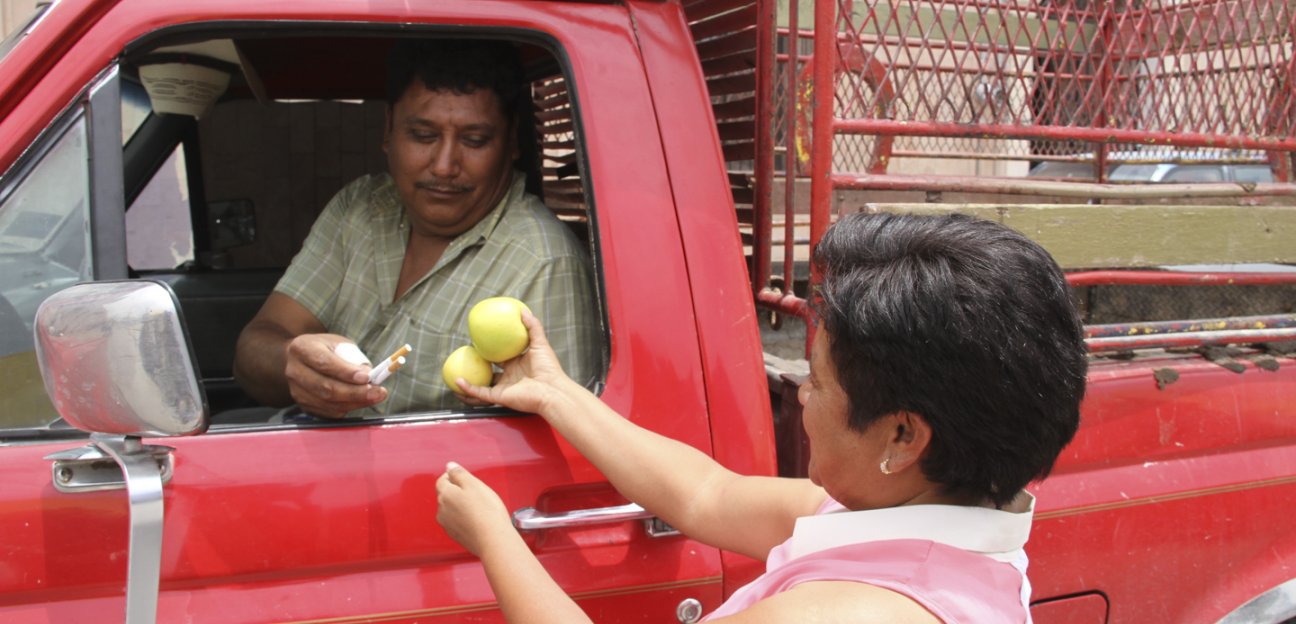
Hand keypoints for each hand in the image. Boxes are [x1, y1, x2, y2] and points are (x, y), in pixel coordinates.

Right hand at [284, 333, 385, 417]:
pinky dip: (347, 408)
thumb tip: (371, 376)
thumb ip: (353, 358)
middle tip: (377, 392)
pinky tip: (361, 402)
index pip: (324, 363)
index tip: (367, 377)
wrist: (300, 359)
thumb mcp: (338, 344)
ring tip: (374, 397)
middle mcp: (295, 371)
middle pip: (326, 387)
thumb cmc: (324, 349)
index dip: (346, 373)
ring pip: (327, 403)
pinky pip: (327, 412)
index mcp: (302, 349)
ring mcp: (296, 390)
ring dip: (355, 403)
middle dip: (355, 392)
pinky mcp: (303, 404)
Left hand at [436, 462, 514, 556]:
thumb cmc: (486, 511)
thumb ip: (459, 473)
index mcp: (445, 495)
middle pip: (446, 495)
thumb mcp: (474, 484)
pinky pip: (457, 521)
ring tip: (479, 507)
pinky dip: (464, 518)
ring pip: (451, 509)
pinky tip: (478, 519)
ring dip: (461, 505)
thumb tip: (449, 466)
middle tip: (476, 492)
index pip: (442, 480)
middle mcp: (441, 510)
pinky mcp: (455, 535)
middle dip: (458, 491)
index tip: (465, 478)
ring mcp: (447, 525)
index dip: (453, 476)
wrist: (493, 539)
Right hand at [454, 311, 568, 413]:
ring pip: (481, 384)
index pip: (502, 355)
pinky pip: (480, 393)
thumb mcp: (541, 343)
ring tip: (454, 371)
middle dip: (478, 362)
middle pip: (490, 369)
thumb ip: (533, 327)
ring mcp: (504, 387)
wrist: (552, 391)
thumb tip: (523, 311)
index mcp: (518, 363)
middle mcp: (510, 376)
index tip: (481, 340)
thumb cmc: (550, 369)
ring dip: (468, 379)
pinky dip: (468, 388)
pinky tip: (457, 381)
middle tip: (466, 353)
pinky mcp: (499, 397)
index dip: (492, 348)